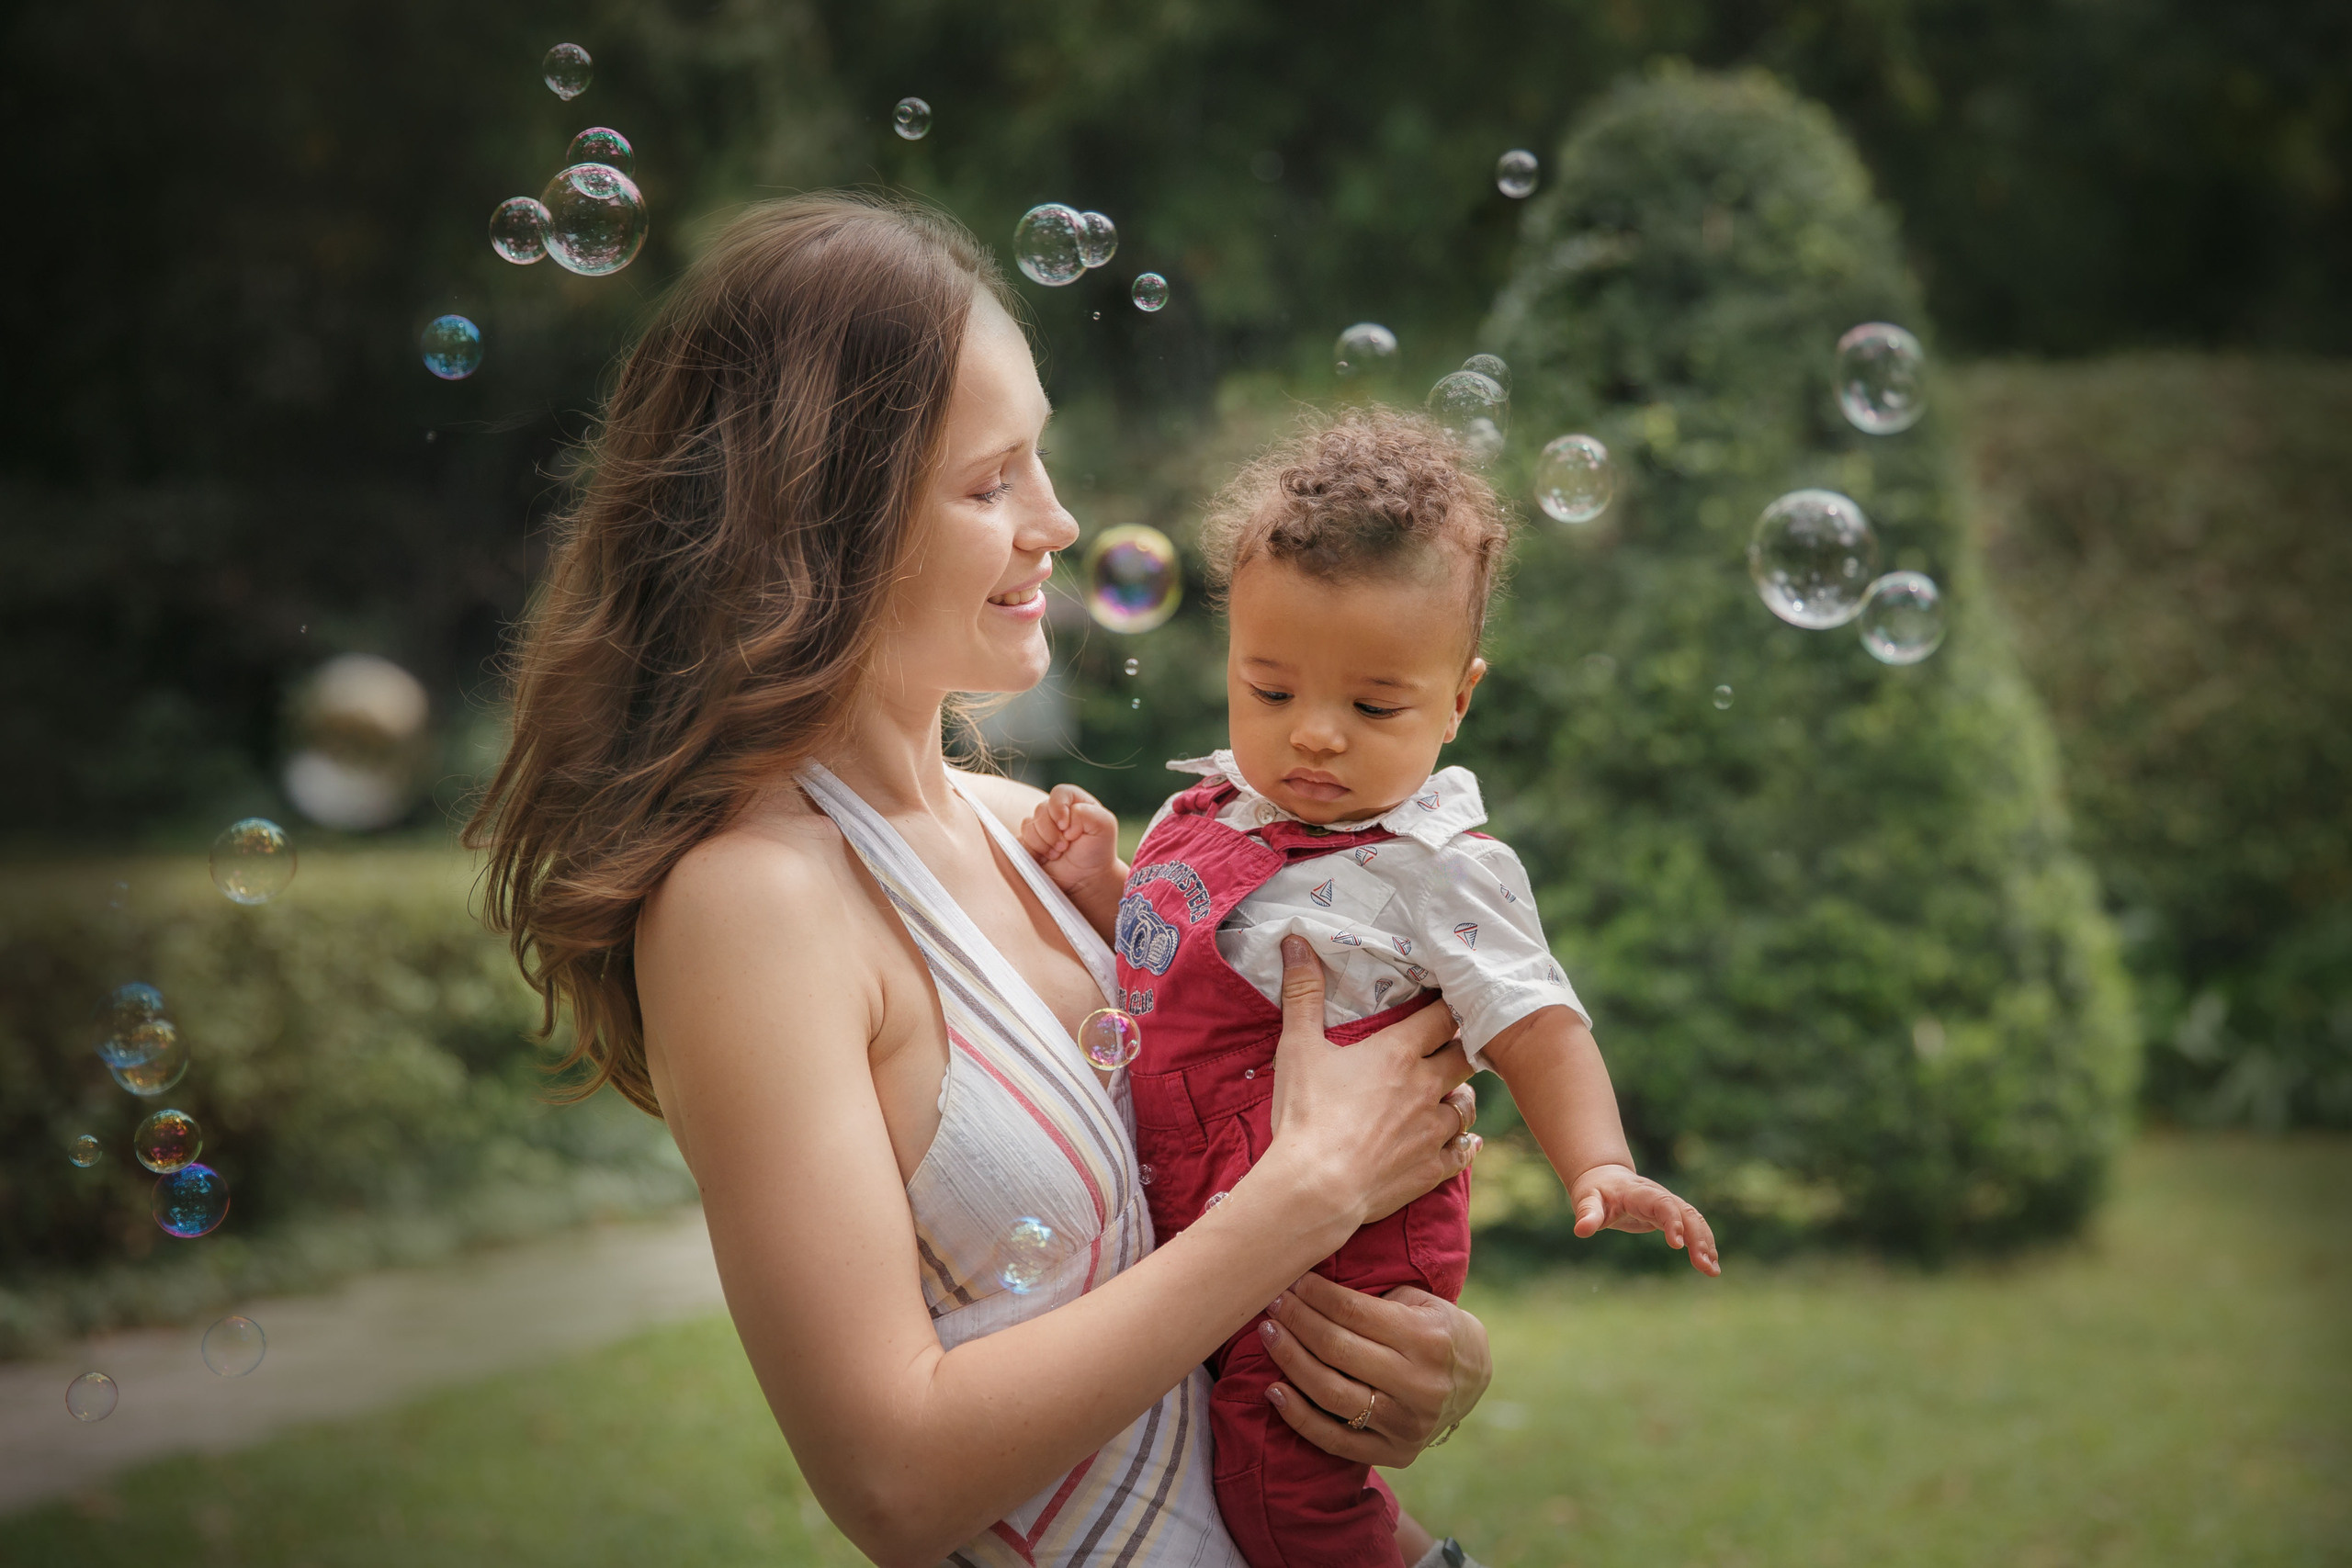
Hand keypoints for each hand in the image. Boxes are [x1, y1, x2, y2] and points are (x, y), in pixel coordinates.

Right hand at [1016, 784, 1122, 896]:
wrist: (1086, 877)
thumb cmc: (1097, 850)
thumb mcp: (1105, 826)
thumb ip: (1087, 813)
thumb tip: (1064, 823)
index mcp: (1074, 800)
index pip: (1059, 793)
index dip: (1059, 809)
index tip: (1066, 827)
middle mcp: (1055, 809)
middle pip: (1041, 810)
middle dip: (1052, 833)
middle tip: (1065, 847)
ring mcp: (1040, 825)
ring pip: (1029, 826)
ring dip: (1043, 844)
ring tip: (1057, 853)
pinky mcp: (1029, 840)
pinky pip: (1021, 840)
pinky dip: (1034, 851)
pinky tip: (1046, 857)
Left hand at [1256, 1273, 1492, 1466]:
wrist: (1475, 1379)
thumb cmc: (1437, 1328)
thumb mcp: (1421, 1302)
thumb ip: (1375, 1299)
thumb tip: (1311, 1287)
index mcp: (1426, 1339)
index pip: (1354, 1313)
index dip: (1315, 1295)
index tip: (1291, 1280)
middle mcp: (1418, 1384)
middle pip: (1337, 1350)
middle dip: (1297, 1321)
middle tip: (1271, 1303)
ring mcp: (1406, 1424)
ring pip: (1330, 1393)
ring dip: (1290, 1361)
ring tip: (1268, 1335)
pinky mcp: (1395, 1453)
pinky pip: (1334, 1440)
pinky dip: (1298, 1417)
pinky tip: (1274, 1391)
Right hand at [1265, 935, 1477, 1229]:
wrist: (1317, 1187)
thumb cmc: (1306, 1115)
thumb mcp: (1297, 1047)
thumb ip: (1302, 993)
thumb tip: (1296, 940)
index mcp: (1397, 1053)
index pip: (1441, 1018)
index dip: (1447, 1007)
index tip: (1446, 1001)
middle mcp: (1425, 1087)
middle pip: (1464, 1057)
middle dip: (1462, 1047)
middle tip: (1454, 1044)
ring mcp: (1433, 1130)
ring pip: (1468, 1104)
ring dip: (1462, 1095)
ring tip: (1453, 1092)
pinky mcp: (1432, 1167)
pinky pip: (1463, 1151)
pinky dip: (1466, 1143)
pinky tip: (1466, 1141)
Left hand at [1571, 1163, 1719, 1274]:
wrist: (1604, 1177)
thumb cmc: (1594, 1190)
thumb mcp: (1586, 1200)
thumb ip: (1587, 1214)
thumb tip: (1581, 1230)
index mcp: (1639, 1193)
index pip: (1662, 1204)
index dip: (1672, 1222)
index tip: (1677, 1244)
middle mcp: (1659, 1196)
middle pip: (1686, 1212)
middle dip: (1698, 1237)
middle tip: (1704, 1265)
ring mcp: (1668, 1204)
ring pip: (1695, 1219)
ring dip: (1706, 1243)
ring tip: (1713, 1270)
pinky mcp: (1671, 1214)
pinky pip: (1693, 1226)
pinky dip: (1704, 1243)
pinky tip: (1710, 1264)